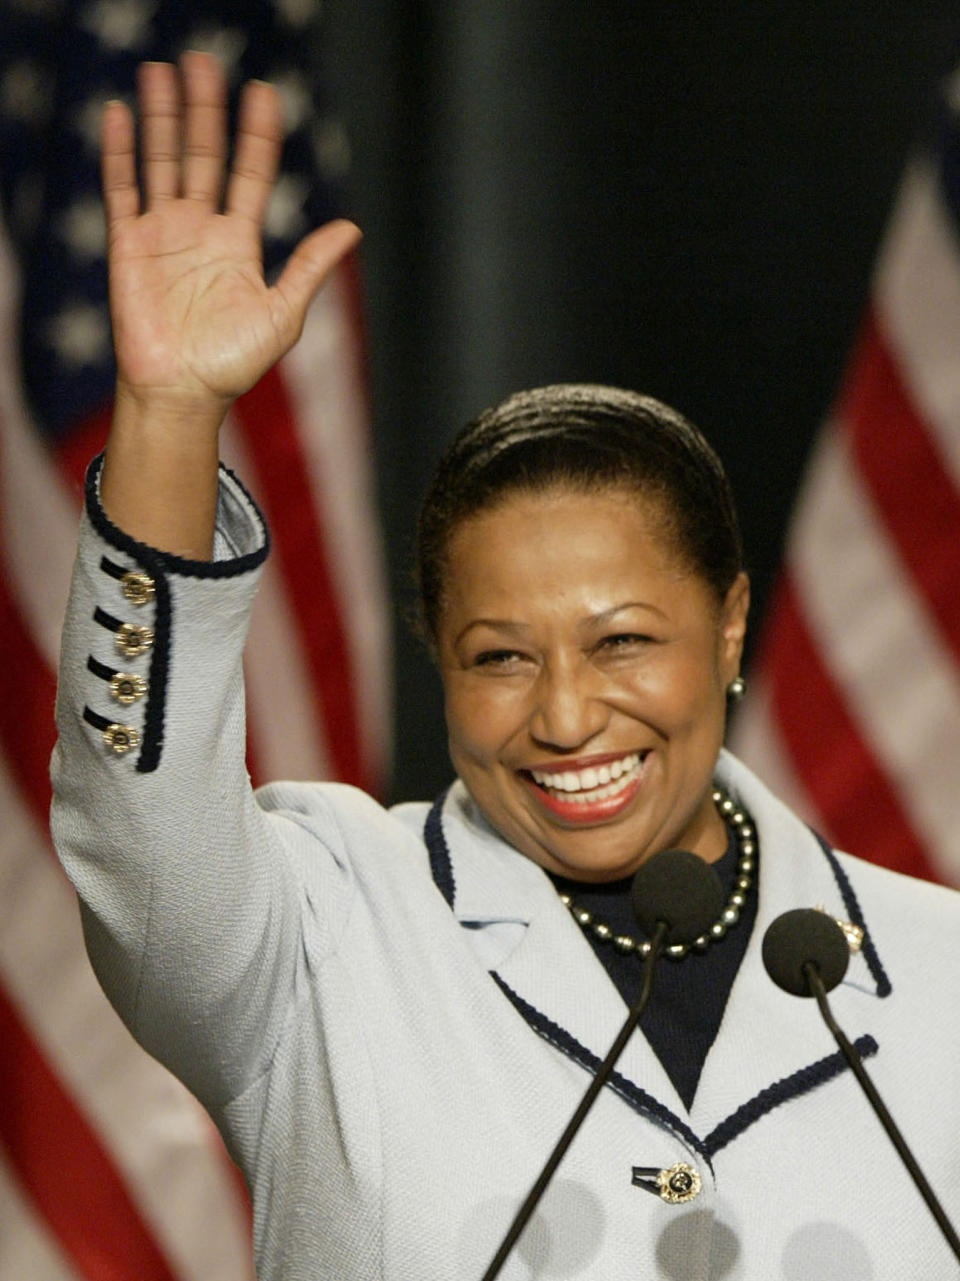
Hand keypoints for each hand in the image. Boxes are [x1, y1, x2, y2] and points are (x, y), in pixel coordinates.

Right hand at [103, 52, 359, 418]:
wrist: (183, 394)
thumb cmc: (233, 364)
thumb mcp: (284, 313)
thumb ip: (311, 266)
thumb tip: (353, 228)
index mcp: (238, 243)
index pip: (250, 174)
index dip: (257, 135)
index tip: (266, 95)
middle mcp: (200, 230)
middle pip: (203, 156)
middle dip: (204, 111)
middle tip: (206, 62)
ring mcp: (162, 234)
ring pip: (162, 161)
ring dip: (163, 117)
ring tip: (165, 70)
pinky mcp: (128, 245)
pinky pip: (121, 189)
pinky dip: (120, 152)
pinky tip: (122, 114)